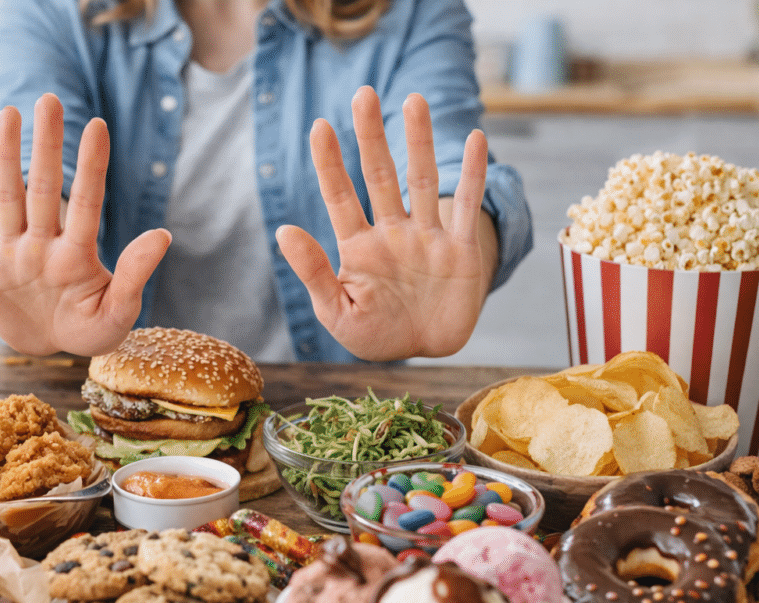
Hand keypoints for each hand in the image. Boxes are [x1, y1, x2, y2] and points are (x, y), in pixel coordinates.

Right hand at [0, 93, 170, 355]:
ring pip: (9, 198)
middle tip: (50, 99)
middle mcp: (43, 246)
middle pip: (44, 189)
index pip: (87, 204)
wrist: (49, 349)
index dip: (91, 166)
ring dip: (6, 157)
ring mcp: (12, 255)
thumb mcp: (117, 313)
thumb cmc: (88, 330)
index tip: (97, 126)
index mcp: (77, 256)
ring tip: (8, 113)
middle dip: (47, 146)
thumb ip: (134, 275)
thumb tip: (163, 234)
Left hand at [276, 87, 495, 361]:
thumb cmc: (375, 334)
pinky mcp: (460, 249)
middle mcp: (391, 233)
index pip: (340, 196)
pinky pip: (466, 206)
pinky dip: (473, 174)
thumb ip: (313, 272)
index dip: (329, 162)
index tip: (319, 127)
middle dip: (370, 136)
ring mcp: (427, 237)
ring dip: (419, 141)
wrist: (423, 351)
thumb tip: (282, 230)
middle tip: (362, 95)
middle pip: (379, 175)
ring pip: (422, 180)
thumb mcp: (336, 312)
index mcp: (358, 247)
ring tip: (414, 100)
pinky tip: (476, 139)